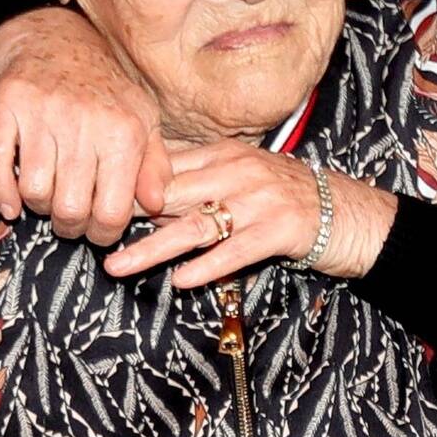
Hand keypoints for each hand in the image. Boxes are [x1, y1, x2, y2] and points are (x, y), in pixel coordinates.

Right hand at [0, 7, 161, 241]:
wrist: (58, 43)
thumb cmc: (107, 92)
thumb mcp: (143, 122)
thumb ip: (154, 166)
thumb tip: (156, 205)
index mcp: (123, 132)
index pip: (112, 212)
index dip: (103, 234)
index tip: (98, 230)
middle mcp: (84, 122)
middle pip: (70, 209)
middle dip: (69, 225)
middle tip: (71, 217)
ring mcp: (42, 114)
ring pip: (35, 192)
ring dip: (38, 206)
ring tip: (49, 195)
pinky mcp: (7, 107)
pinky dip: (3, 194)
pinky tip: (12, 204)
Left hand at [109, 137, 377, 292]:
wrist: (353, 213)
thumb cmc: (290, 199)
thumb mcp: (243, 179)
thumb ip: (198, 183)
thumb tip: (145, 198)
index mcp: (224, 155)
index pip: (164, 165)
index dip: (124, 182)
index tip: (86, 197)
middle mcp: (238, 172)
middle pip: (170, 194)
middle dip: (125, 213)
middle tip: (84, 230)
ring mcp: (260, 200)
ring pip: (195, 225)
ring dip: (151, 248)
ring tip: (117, 266)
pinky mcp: (281, 230)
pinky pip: (236, 250)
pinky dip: (208, 266)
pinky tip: (181, 281)